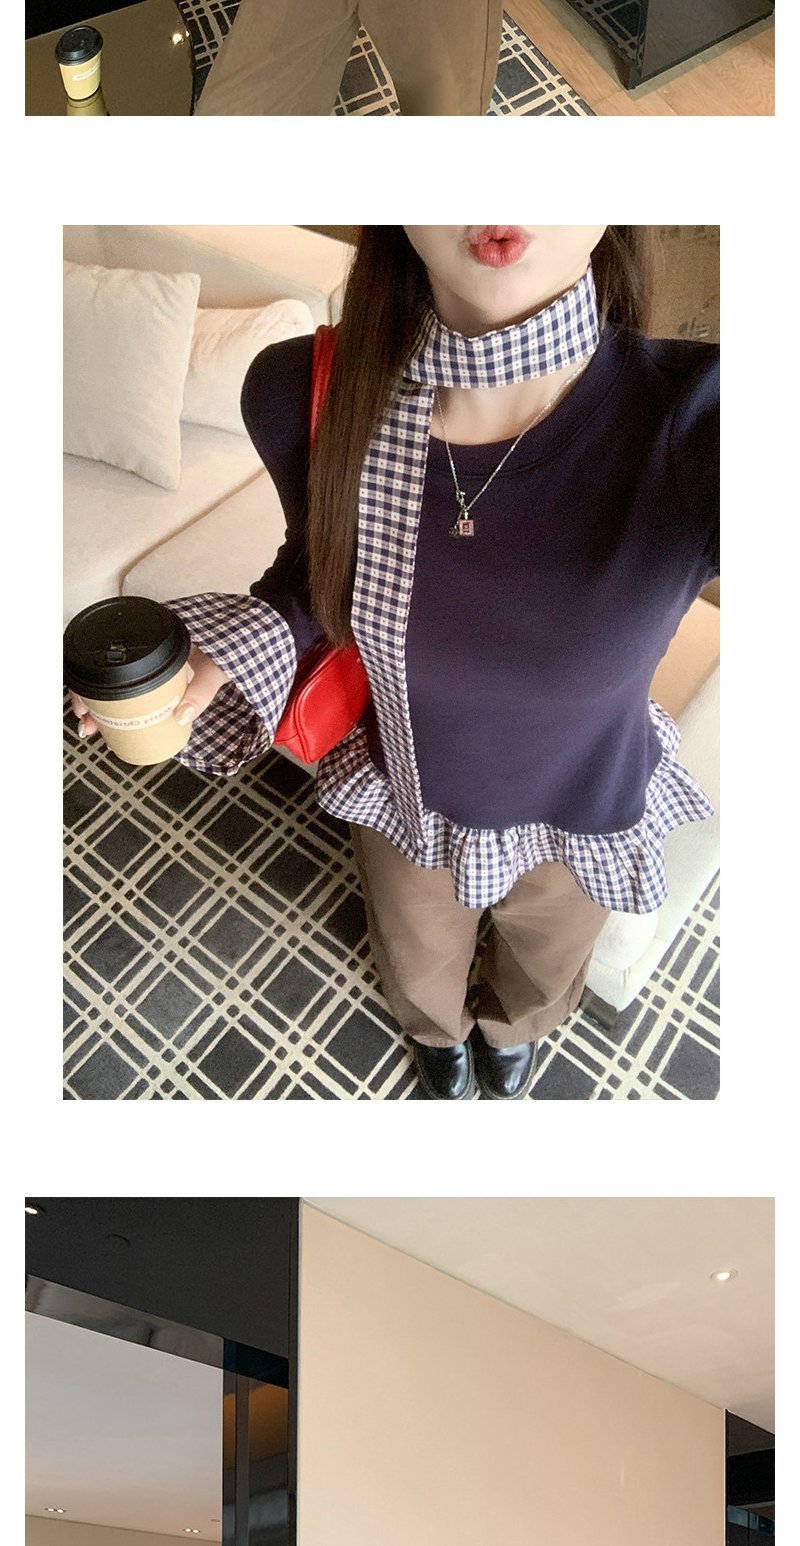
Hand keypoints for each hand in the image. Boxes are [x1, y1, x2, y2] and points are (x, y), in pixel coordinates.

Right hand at [70, 646, 228, 741]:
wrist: (256, 637)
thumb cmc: (237, 645)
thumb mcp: (217, 668)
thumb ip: (202, 689)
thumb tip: (181, 715)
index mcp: (158, 634)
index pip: (111, 653)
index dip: (90, 681)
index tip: (85, 704)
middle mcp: (150, 643)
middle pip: (107, 671)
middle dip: (89, 698)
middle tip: (87, 724)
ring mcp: (153, 659)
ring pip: (116, 680)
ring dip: (101, 704)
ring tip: (93, 727)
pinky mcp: (161, 672)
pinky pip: (133, 686)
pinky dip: (119, 703)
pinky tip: (112, 720)